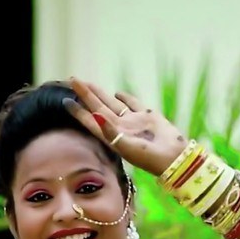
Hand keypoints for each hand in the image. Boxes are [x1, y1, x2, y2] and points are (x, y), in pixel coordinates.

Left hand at [63, 78, 187, 175]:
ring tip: (89, 84)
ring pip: (112, 104)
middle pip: (98, 108)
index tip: (65, 100)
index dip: (78, 111)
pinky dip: (124, 98)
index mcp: (111, 136)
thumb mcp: (127, 147)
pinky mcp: (147, 116)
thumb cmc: (149, 158)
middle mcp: (119, 128)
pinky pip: (132, 104)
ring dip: (100, 94)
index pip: (90, 121)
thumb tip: (96, 115)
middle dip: (85, 95)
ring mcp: (133, 122)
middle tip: (73, 80)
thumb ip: (111, 131)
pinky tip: (117, 93)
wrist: (174, 158)